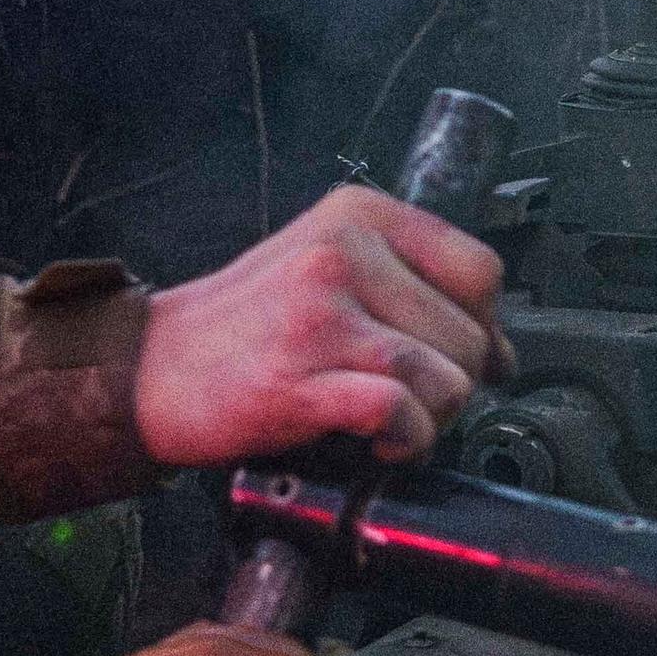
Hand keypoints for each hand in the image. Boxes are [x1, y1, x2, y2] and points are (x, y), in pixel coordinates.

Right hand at [134, 186, 509, 466]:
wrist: (154, 369)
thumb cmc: (245, 327)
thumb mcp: (329, 273)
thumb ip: (413, 293)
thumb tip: (502, 351)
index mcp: (358, 216)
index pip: (479, 269)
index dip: (484, 325)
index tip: (460, 354)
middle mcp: (343, 253)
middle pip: (470, 334)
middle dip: (454, 384)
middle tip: (409, 398)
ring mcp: (321, 313)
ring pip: (445, 376)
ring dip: (431, 418)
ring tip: (391, 420)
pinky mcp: (301, 377)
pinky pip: (400, 412)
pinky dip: (405, 439)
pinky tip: (378, 439)